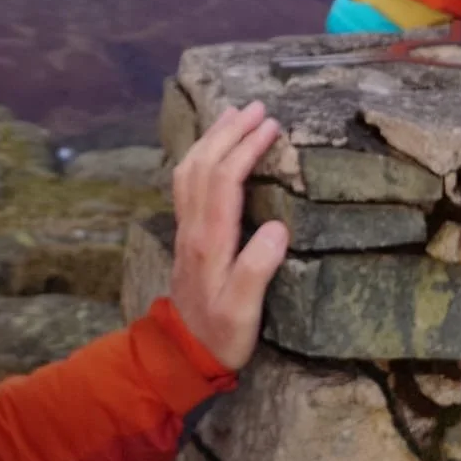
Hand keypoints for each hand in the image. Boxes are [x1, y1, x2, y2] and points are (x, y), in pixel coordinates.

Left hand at [167, 101, 289, 369]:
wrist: (182, 354)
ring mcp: (186, 229)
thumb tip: (279, 228)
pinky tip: (211, 148)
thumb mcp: (244, 311)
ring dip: (211, 138)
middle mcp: (193, 227)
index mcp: (210, 241)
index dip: (246, 148)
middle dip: (230, 131)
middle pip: (204, 165)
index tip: (271, 125)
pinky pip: (186, 181)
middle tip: (257, 106)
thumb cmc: (221, 335)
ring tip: (233, 114)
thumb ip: (258, 269)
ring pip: (190, 169)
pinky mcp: (186, 234)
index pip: (225, 180)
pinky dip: (200, 155)